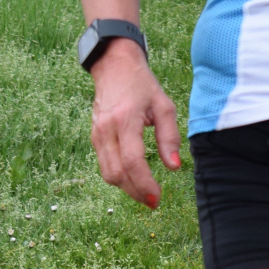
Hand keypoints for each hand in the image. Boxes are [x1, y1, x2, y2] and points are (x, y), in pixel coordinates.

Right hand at [88, 40, 180, 208]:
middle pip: (117, 173)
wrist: (114, 67)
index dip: (145, 184)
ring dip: (127, 188)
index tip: (158, 197)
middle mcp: (106, 130)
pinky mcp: (94, 138)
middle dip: (136, 192)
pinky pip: (104, 165)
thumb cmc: (142, 85)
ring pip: (107, 173)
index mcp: (125, 120)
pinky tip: (134, 179)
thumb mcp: (164, 106)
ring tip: (146, 194)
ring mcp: (97, 134)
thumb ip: (170, 137)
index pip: (132, 161)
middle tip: (154, 201)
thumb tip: (174, 167)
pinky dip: (119, 177)